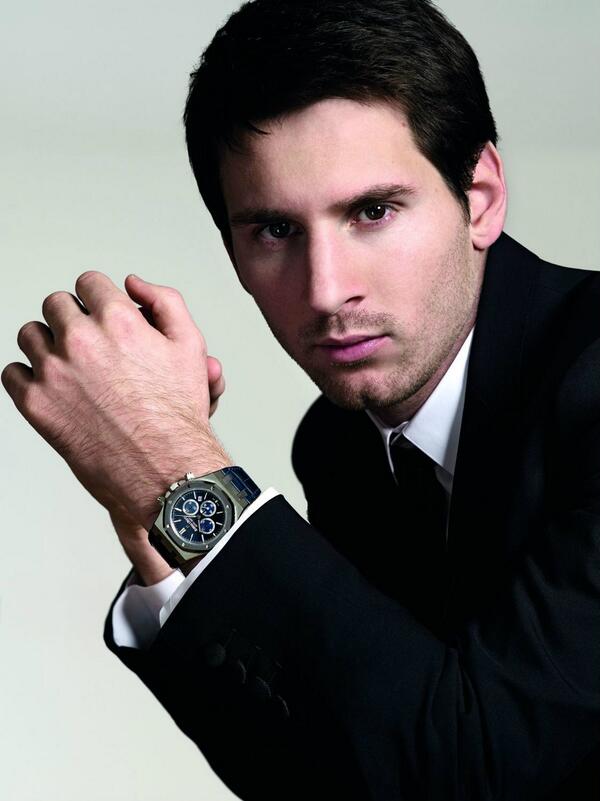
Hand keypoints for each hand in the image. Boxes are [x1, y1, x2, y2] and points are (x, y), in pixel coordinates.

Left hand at [2, 272, 230, 534]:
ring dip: (48, 343)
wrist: (162, 468)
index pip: (89, 283)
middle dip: (73, 318)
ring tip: (71, 365)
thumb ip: (165, 301)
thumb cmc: (177, 415)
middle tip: (89, 342)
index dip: (99, 299)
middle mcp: (81, 340)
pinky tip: (54, 388)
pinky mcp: (35, 402)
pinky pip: (11, 373)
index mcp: (118, 320)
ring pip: (30, 334)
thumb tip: (132, 283)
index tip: (101, 315)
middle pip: (56, 304)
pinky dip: (28, 377)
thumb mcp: (190, 346)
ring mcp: (54, 371)